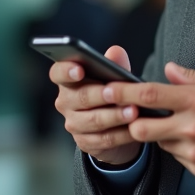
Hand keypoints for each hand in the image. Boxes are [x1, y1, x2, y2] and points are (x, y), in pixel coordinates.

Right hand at [51, 46, 142, 165]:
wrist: (114, 124)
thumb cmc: (110, 90)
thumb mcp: (113, 76)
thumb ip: (114, 63)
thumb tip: (116, 52)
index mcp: (68, 80)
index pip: (58, 73)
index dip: (66, 71)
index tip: (79, 70)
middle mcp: (66, 102)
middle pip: (80, 97)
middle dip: (100, 95)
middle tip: (116, 93)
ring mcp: (74, 124)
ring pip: (94, 120)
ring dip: (115, 116)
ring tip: (133, 111)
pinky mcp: (86, 142)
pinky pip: (104, 139)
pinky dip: (122, 134)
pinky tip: (135, 129)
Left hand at [104, 63, 194, 180]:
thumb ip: (193, 77)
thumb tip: (168, 70)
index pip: (149, 94)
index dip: (123, 92)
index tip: (107, 88)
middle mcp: (191, 126)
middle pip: (141, 127)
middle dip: (132, 121)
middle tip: (134, 114)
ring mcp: (194, 150)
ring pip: (159, 143)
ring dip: (161, 134)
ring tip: (181, 125)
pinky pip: (177, 157)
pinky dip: (180, 148)